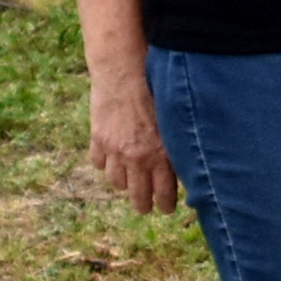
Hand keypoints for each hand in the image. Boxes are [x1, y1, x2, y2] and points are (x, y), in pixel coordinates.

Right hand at [90, 65, 180, 214]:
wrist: (125, 72)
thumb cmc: (156, 92)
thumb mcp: (173, 123)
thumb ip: (174, 147)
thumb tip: (182, 167)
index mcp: (160, 155)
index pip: (164, 194)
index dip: (165, 205)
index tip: (166, 209)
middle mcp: (136, 157)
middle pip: (138, 196)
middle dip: (143, 205)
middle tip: (146, 207)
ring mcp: (114, 150)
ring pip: (116, 183)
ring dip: (123, 183)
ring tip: (129, 182)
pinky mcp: (98, 139)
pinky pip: (98, 164)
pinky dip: (104, 163)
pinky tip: (111, 159)